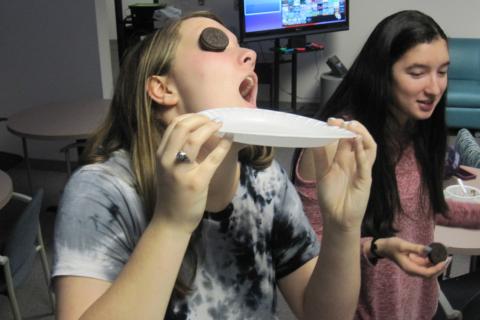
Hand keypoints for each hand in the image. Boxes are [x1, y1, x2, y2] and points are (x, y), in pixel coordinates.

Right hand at [153, 114, 232, 233]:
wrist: (171, 221)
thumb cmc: (172, 194)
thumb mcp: (168, 169)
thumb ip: (176, 151)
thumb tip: (197, 132)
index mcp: (160, 155)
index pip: (173, 125)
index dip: (191, 117)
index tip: (203, 118)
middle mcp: (167, 160)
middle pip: (182, 127)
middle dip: (201, 119)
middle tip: (214, 121)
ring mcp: (181, 171)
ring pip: (194, 139)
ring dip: (210, 128)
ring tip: (220, 126)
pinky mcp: (196, 182)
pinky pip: (212, 159)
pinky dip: (222, 146)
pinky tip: (229, 140)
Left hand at [313, 118, 376, 230]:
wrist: (335, 218)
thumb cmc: (330, 196)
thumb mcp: (322, 172)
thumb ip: (319, 156)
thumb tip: (314, 137)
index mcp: (345, 159)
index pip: (347, 139)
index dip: (341, 129)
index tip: (332, 121)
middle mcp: (355, 162)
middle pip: (360, 140)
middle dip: (353, 128)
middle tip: (343, 122)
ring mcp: (362, 170)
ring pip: (369, 148)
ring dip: (362, 136)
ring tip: (352, 127)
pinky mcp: (365, 181)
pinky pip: (366, 165)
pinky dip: (362, 153)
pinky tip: (356, 143)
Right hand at [374, 237, 449, 277]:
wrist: (383, 247)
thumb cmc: (391, 246)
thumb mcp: (402, 245)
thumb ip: (416, 248)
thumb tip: (429, 250)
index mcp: (410, 268)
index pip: (427, 273)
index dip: (437, 269)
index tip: (443, 261)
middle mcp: (413, 270)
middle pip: (430, 274)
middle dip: (440, 268)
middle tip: (448, 259)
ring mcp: (414, 266)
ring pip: (429, 269)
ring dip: (437, 264)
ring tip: (445, 255)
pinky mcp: (414, 262)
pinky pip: (426, 264)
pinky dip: (432, 260)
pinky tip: (436, 253)